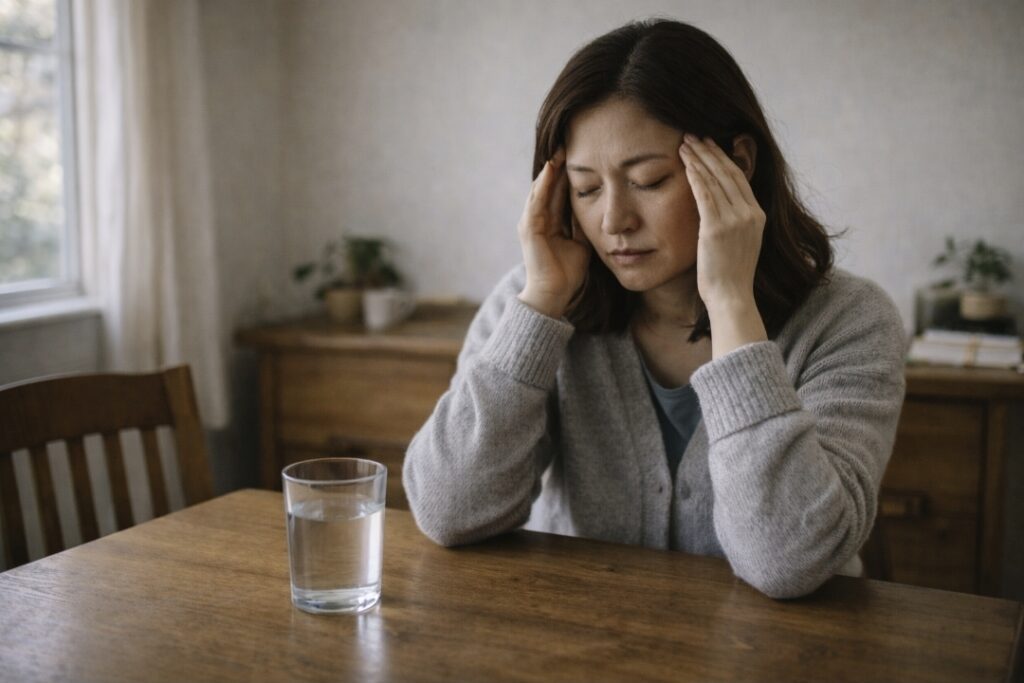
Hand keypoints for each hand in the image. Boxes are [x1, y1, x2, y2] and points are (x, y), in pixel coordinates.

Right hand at [516, 148, 590, 317]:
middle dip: (557, 166)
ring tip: (559, 152)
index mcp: (549, 221)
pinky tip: (550, 170)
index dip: (567, 174)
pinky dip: (543, 185)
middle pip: (548, 186)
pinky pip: (536, 202)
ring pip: (540, 189)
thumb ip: (583, 225)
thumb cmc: (567, 273)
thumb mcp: (581, 242)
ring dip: (549, 170)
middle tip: (568, 144)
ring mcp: (531, 223)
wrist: (553, 294)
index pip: (557, 192)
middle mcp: (537, 218)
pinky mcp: (529, 229)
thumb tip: (598, 208)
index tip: (580, 155)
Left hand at [679, 135, 765, 313]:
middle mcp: (750, 214)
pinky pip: (705, 195)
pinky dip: (695, 176)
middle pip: (728, 173)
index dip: (723, 159)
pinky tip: (685, 163)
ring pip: (715, 180)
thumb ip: (734, 223)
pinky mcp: (717, 228)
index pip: (739, 178)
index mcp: (757, 216)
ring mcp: (735, 220)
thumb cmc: (730, 276)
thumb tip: (718, 210)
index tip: (709, 146)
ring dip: (699, 159)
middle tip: (693, 136)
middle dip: (709, 152)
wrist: (731, 297)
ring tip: (684, 144)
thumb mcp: (739, 244)